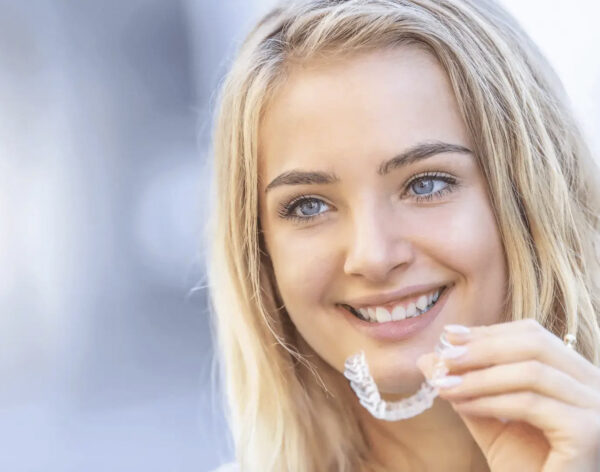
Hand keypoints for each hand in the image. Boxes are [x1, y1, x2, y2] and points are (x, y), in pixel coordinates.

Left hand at [417, 319, 599, 471]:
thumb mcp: (491, 422)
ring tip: (444, 385)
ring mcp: (597, 408)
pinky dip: (491, 401)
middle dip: (482, 347)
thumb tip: (428, 358)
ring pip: (531, 372)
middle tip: (444, 358)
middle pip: (535, 344)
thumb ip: (466, 389)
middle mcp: (595, 386)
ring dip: (479, 377)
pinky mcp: (589, 432)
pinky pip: (532, 404)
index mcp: (576, 376)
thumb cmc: (526, 468)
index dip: (489, 332)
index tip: (449, 337)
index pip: (533, 335)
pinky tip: (463, 407)